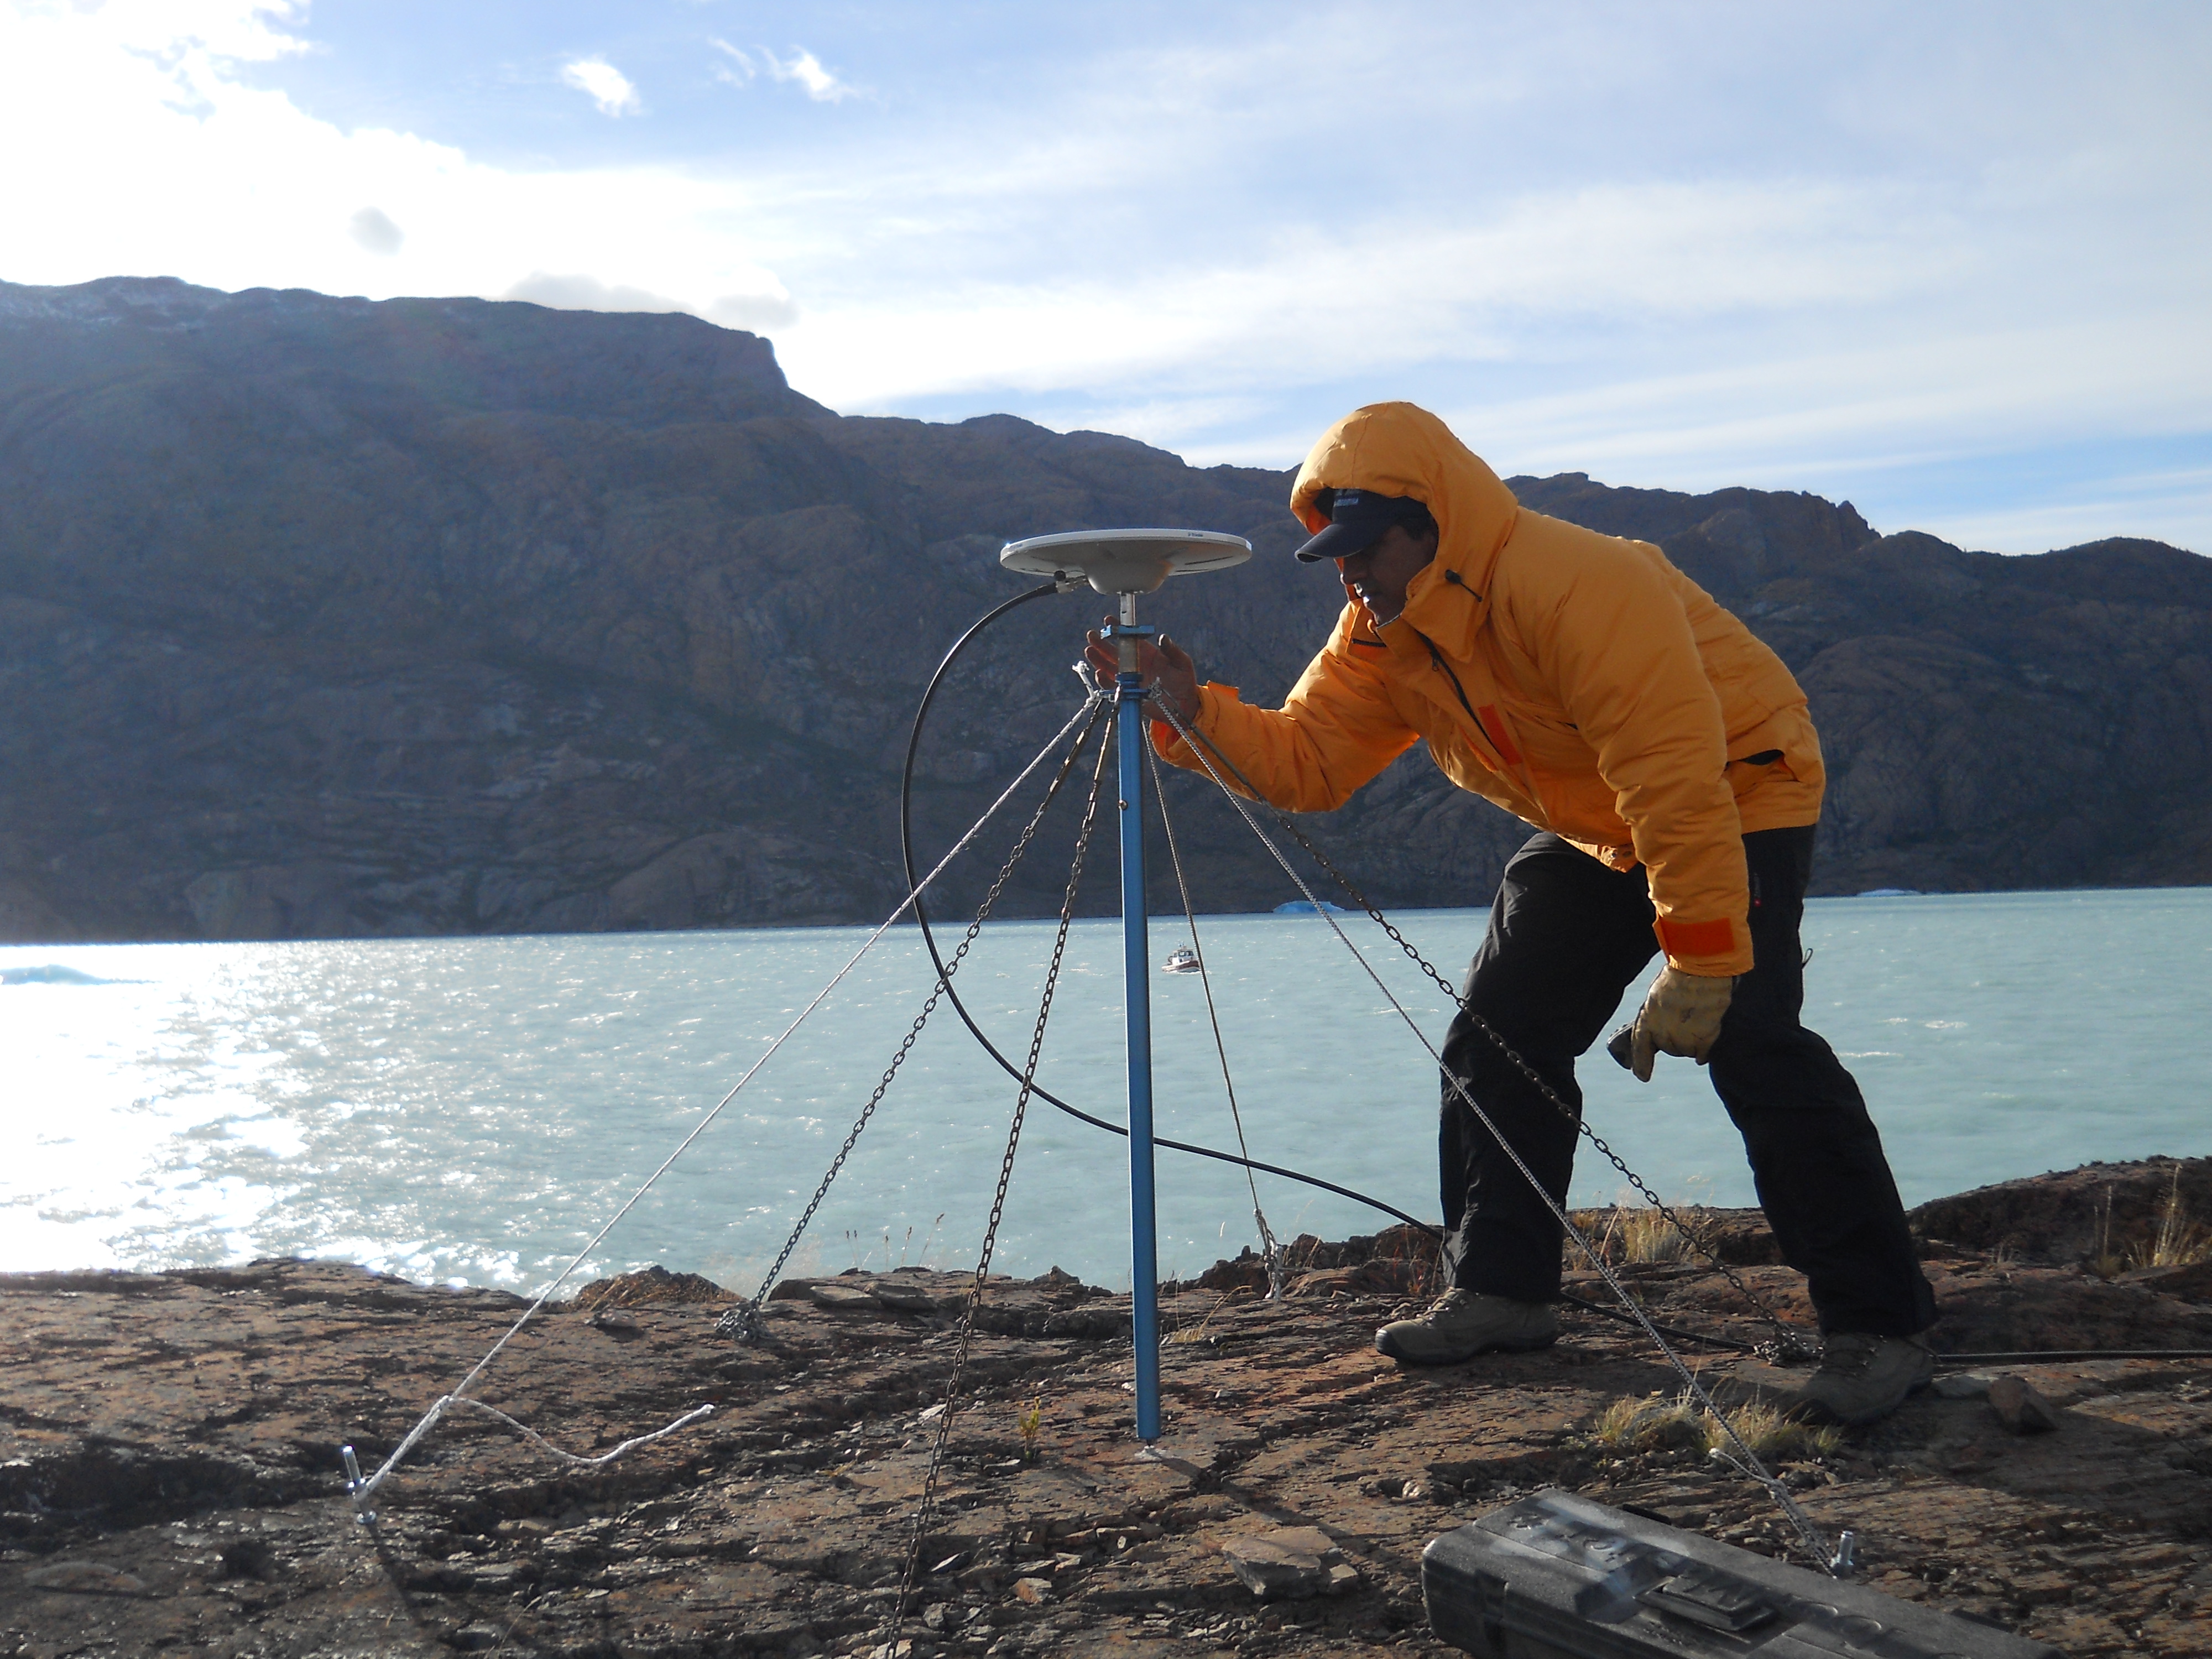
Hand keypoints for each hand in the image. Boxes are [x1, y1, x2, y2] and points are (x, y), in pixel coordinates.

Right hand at [1082, 627, 1201, 725]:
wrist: (1183, 705)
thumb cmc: (1184, 680)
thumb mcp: (1182, 663)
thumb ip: (1173, 650)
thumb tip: (1163, 637)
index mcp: (1146, 652)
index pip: (1129, 637)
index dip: (1118, 628)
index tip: (1109, 620)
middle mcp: (1134, 663)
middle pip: (1114, 651)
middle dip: (1101, 642)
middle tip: (1092, 635)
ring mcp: (1129, 678)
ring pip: (1108, 666)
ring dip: (1098, 659)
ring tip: (1089, 650)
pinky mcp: (1128, 692)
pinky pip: (1112, 686)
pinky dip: (1104, 680)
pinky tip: (1099, 672)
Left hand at [1627, 966, 1733, 1081]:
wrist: (1699, 974)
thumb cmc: (1678, 978)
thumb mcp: (1658, 995)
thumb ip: (1660, 1014)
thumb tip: (1667, 1028)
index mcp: (1646, 1021)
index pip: (1640, 1048)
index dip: (1641, 1063)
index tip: (1642, 1076)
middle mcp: (1662, 1035)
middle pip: (1669, 1047)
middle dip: (1675, 1037)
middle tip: (1684, 1018)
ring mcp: (1683, 1040)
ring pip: (1687, 1050)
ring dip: (1692, 1040)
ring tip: (1697, 1017)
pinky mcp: (1703, 1041)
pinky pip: (1703, 1053)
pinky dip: (1704, 1050)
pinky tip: (1705, 1041)